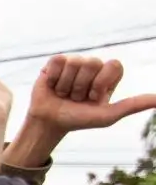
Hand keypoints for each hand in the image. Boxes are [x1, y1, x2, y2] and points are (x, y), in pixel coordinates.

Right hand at [27, 56, 155, 131]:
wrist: (51, 123)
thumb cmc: (79, 120)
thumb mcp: (108, 115)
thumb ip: (134, 104)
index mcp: (108, 76)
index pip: (114, 65)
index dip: (101, 82)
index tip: (94, 97)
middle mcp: (93, 66)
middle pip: (92, 63)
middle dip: (81, 86)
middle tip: (76, 97)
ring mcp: (74, 63)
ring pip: (74, 63)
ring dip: (66, 85)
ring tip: (64, 94)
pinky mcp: (55, 63)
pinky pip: (58, 61)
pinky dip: (53, 78)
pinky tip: (53, 86)